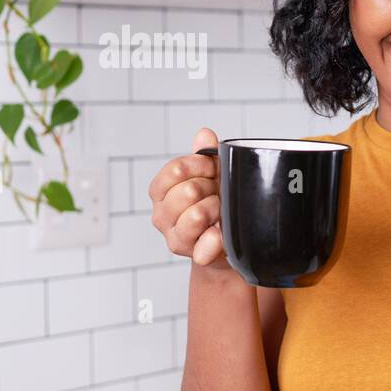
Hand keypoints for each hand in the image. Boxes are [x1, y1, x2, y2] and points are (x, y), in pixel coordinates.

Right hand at [148, 128, 228, 269]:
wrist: (228, 245)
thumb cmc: (216, 206)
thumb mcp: (212, 178)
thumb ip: (206, 156)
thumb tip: (204, 134)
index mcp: (161, 192)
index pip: (175, 169)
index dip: (200, 165)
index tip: (214, 168)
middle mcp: (161, 215)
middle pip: (188, 190)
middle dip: (212, 189)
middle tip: (221, 195)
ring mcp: (175, 237)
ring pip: (197, 214)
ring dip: (218, 209)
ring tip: (223, 212)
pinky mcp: (194, 256)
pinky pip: (204, 246)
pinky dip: (215, 239)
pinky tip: (220, 234)